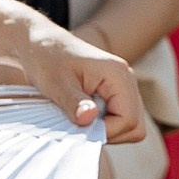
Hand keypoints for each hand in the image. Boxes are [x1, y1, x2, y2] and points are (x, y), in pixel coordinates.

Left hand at [20, 18, 145, 141]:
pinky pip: (120, 119)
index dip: (107, 132)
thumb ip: (74, 102)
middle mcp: (127, 80)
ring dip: (107, 130)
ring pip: (130, 125)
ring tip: (81, 121)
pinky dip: (104, 125)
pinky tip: (83, 116)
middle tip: (81, 127)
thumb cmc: (47, 59)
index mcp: (118, 75)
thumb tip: (89, 119)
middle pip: (135, 126)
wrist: (42, 44)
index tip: (81, 129)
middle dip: (110, 134)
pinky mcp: (115, 93)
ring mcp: (123, 87)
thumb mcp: (56, 83)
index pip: (129, 119)